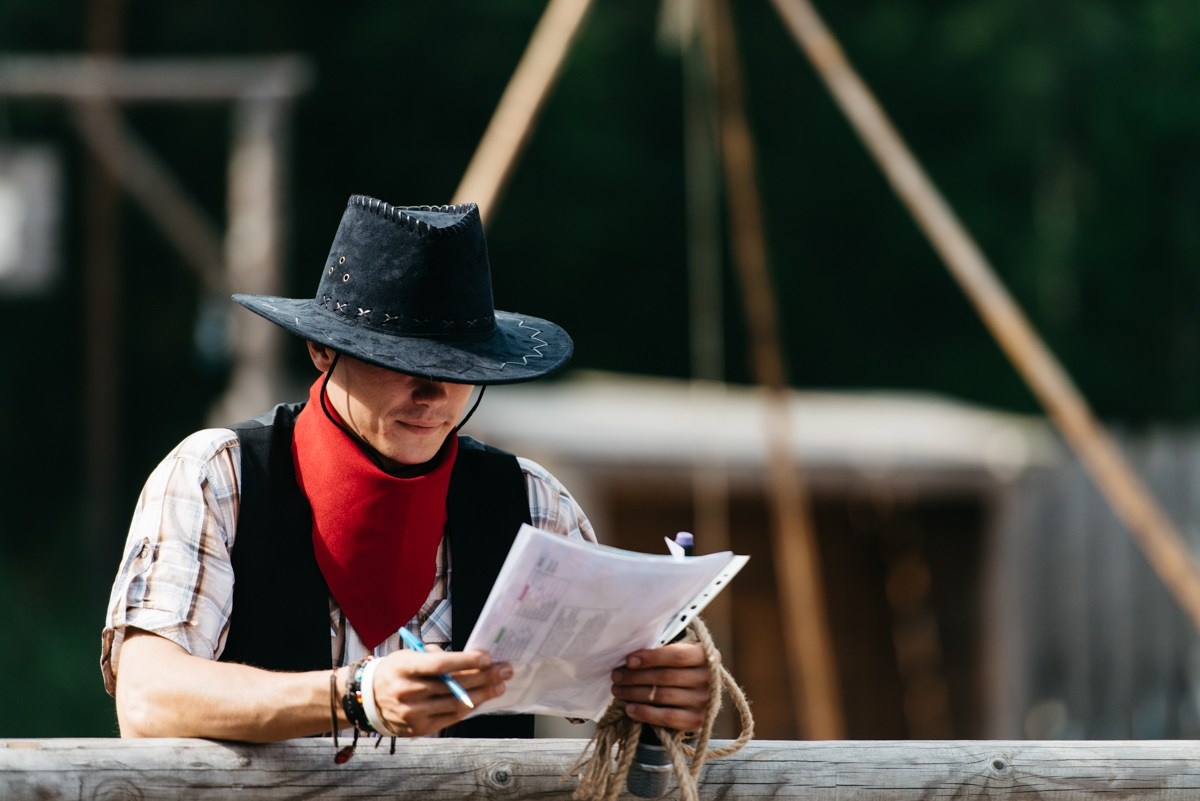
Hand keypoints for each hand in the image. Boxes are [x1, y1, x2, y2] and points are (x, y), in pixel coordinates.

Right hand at [366, 646, 510, 736]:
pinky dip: (469, 708)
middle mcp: (406, 692)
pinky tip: (482, 698)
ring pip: (456, 704)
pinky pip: (451, 718)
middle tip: (504, 670)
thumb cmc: (395, 671)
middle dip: (484, 676)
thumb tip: (470, 659)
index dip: (466, 661)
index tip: (487, 657)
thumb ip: (435, 655)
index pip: (439, 665)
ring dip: (483, 694)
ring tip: (499, 685)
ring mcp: (412, 713)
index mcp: (403, 668)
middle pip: (453, 685)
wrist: (368, 700)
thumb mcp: (408, 654)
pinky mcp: (419, 728)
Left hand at [610, 642, 714, 732]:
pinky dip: (645, 713)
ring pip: (662, 696)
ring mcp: (705, 702)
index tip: (629, 660)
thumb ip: (663, 652)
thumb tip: (631, 659)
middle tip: (616, 675)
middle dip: (636, 676)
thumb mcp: (680, 653)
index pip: (676, 656)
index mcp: (707, 656)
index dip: (651, 658)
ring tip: (618, 690)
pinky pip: (667, 718)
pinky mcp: (697, 721)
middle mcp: (709, 679)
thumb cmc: (683, 668)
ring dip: (635, 693)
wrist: (700, 694)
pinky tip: (630, 709)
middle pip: (666, 677)